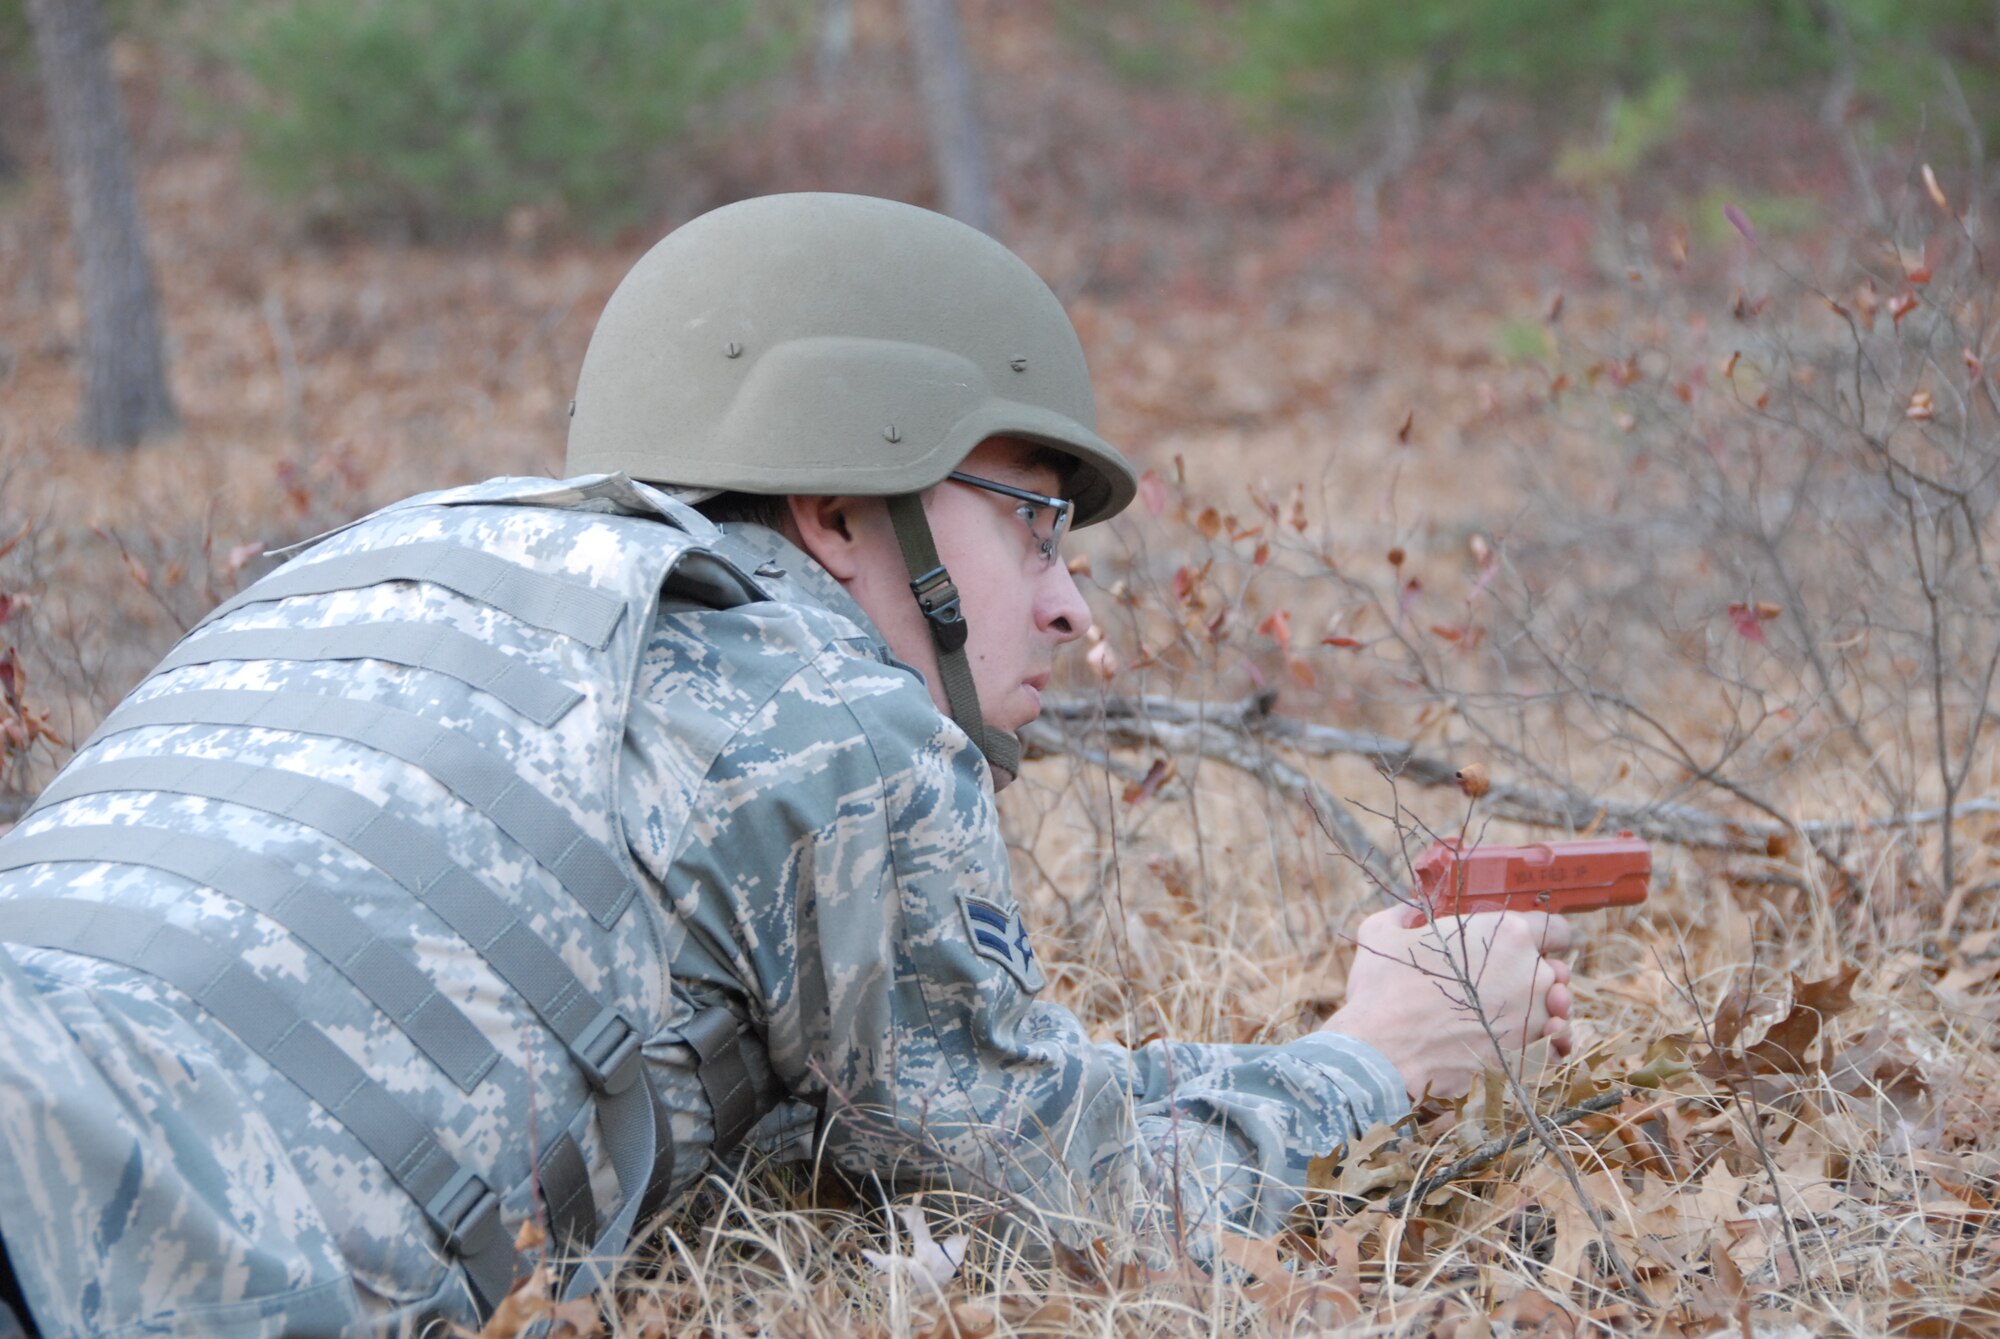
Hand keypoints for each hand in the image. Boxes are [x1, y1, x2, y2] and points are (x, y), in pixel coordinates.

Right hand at [1319, 905, 1576, 1099]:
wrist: (1383, 1050)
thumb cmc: (1384, 987)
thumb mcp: (1384, 931)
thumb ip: (1406, 914)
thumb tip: (1412, 910)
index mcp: (1506, 933)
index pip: (1555, 929)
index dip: (1544, 937)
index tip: (1528, 946)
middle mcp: (1531, 971)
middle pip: (1555, 970)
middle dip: (1536, 974)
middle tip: (1507, 981)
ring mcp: (1533, 1015)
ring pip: (1556, 1009)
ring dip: (1542, 1009)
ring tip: (1511, 1012)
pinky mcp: (1526, 1053)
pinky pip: (1552, 1046)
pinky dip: (1548, 1044)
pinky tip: (1531, 1041)